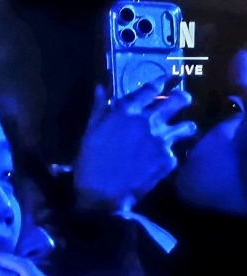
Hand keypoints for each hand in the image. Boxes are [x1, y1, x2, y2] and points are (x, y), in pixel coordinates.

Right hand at [73, 78, 198, 212]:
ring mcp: (161, 139)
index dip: (160, 81)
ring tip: (184, 132)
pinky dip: (171, 155)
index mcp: (125, 112)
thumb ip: (98, 109)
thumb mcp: (89, 134)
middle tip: (183, 101)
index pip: (149, 89)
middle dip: (182, 98)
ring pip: (187, 126)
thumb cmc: (90, 165)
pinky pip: (176, 152)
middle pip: (177, 100)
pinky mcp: (169, 158)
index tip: (166, 78)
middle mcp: (147, 121)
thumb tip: (100, 88)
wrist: (102, 196)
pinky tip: (165, 160)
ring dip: (186, 128)